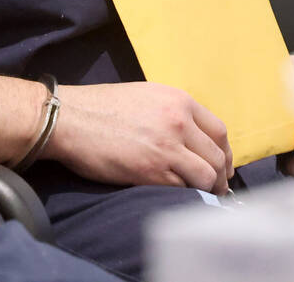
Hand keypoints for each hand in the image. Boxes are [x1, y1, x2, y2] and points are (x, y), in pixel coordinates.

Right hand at [44, 82, 232, 192]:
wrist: (70, 119)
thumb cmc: (101, 106)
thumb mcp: (145, 96)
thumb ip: (172, 112)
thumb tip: (193, 138)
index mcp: (178, 100)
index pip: (219, 131)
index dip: (224, 153)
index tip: (220, 165)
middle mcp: (178, 121)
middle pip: (217, 156)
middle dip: (219, 176)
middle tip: (214, 187)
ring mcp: (167, 148)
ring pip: (207, 176)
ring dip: (207, 190)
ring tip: (200, 196)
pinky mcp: (152, 172)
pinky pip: (183, 189)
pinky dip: (185, 195)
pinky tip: (178, 196)